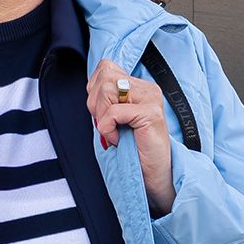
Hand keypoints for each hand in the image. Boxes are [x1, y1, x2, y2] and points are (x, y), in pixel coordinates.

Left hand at [87, 59, 174, 214]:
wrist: (152, 176)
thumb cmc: (132, 151)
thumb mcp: (114, 119)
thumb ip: (105, 100)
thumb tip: (90, 88)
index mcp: (139, 86)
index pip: (106, 68)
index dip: (94, 90)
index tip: (102, 114)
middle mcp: (147, 88)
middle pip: (104, 76)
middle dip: (95, 103)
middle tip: (106, 125)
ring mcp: (151, 99)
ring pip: (107, 90)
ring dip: (102, 116)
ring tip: (113, 132)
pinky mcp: (150, 113)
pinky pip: (113, 112)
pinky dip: (107, 129)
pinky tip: (117, 139)